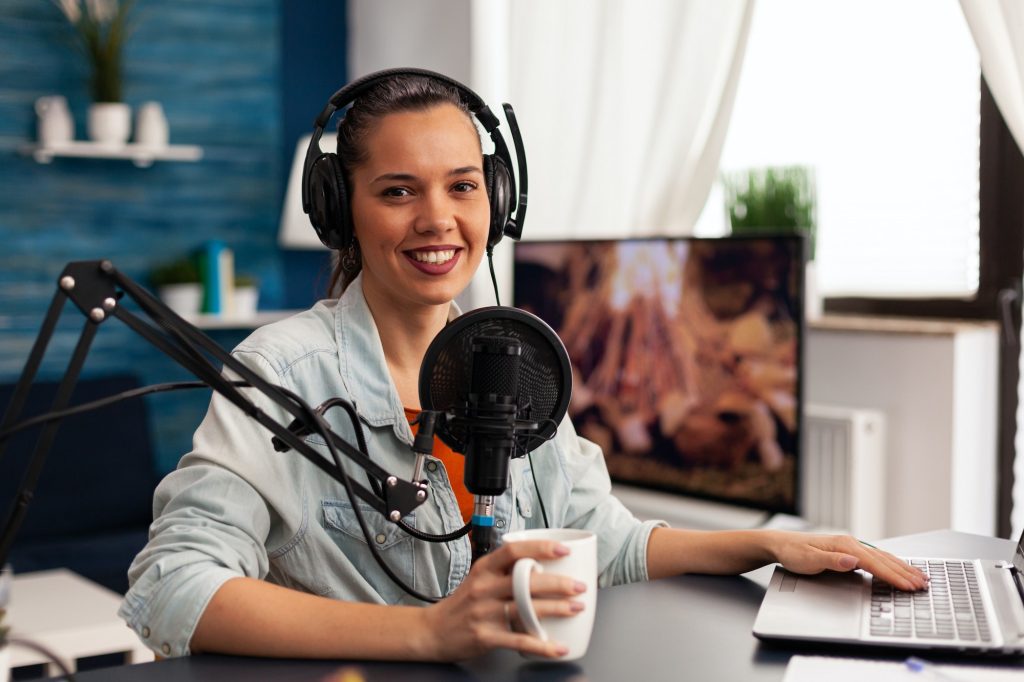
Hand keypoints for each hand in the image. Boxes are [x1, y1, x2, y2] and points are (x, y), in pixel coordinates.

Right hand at [420, 539, 587, 661]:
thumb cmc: (463, 603)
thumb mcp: (480, 578)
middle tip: (579, 586)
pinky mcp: (486, 636)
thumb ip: (506, 571)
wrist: (433, 631)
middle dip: (558, 583)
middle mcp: (484, 587)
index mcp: (484, 568)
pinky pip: (519, 641)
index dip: (540, 547)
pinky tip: (558, 647)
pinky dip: (541, 646)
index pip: (513, 550)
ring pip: (526, 609)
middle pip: (525, 581)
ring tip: (576, 608)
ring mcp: (484, 612)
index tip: (564, 550)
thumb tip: (545, 565)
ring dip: (556, 609)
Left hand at [767, 531, 927, 590]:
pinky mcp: (850, 551)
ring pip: (883, 557)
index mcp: (844, 545)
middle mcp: (851, 543)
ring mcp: (851, 546)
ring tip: (920, 577)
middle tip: (924, 585)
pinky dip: (891, 564)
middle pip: (884, 559)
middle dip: (905, 572)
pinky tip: (899, 568)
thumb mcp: (809, 559)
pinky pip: (876, 558)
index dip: (893, 576)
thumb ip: (832, 561)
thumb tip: (853, 561)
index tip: (908, 586)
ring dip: (902, 567)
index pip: (874, 563)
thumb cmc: (793, 553)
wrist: (781, 544)